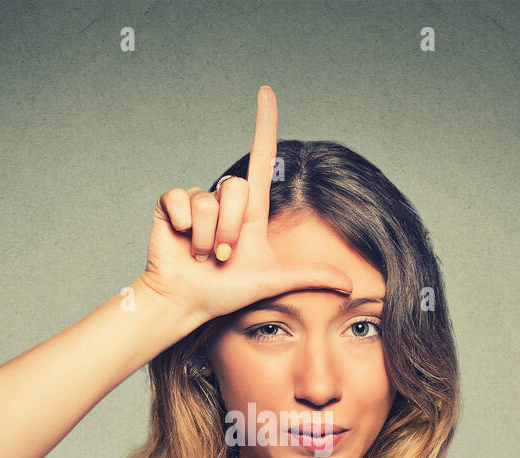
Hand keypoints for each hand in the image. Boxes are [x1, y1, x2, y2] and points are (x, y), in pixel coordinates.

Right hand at [137, 86, 353, 330]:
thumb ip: (309, 277)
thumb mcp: (273, 282)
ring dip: (208, 236)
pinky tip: (182, 240)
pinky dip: (183, 226)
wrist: (187, 302)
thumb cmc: (226, 292)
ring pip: (209, 200)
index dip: (264, 125)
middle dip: (231, 230)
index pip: (261, 158)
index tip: (267, 92)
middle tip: (223, 256)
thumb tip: (350, 284)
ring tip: (203, 255)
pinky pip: (179, 200)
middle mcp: (224, 201)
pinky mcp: (170, 206)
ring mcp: (196, 202)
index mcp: (250, 211)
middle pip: (236, 189)